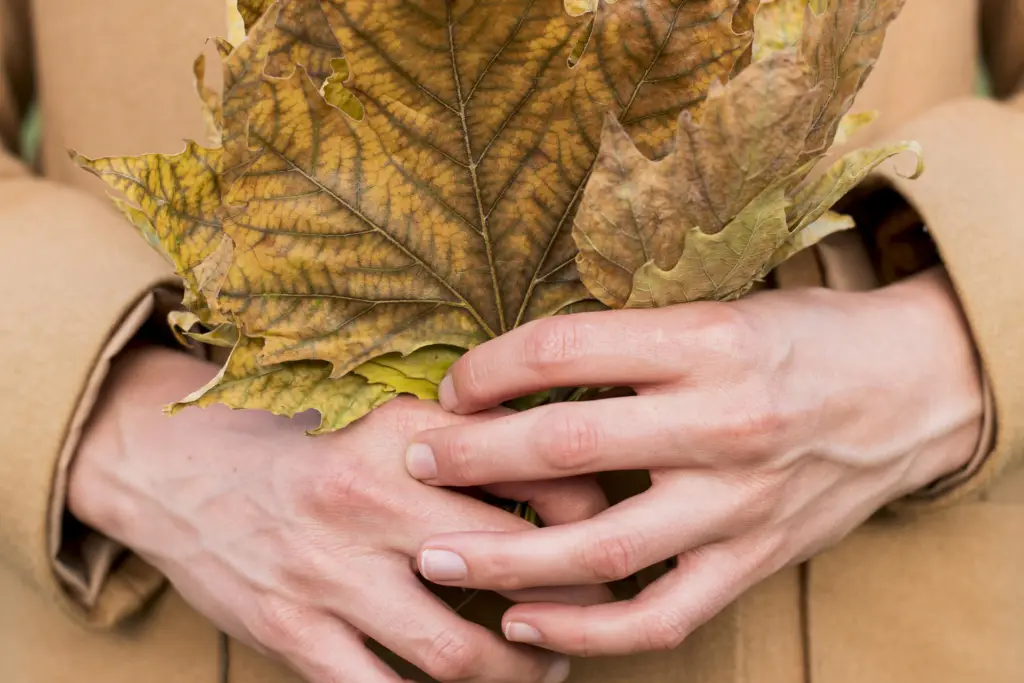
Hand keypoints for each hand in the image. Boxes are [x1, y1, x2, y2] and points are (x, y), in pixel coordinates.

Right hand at [69, 348, 608, 681]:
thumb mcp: (374, 417)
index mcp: (401, 434)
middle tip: (595, 611)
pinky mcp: (293, 631)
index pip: (531, 474)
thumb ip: (455, 439)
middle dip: (571, 600)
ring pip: (457, 652)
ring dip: (517, 673)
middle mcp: (369, 499)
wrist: (175, 471)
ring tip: (544, 668)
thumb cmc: (296, 446)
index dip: (588, 510)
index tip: (606, 531)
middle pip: (510, 565)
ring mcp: (328, 573)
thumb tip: (555, 459)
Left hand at [404, 268, 982, 656]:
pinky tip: (525, 623)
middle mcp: (723, 422)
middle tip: (413, 462)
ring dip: (506, 556)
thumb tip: (519, 367)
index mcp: (706, 341)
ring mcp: (740, 503)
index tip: (453, 387)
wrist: (913, 387)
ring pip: (602, 546)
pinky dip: (585, 630)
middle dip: (472, 457)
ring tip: (435, 556)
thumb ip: (630, 340)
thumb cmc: (802, 338)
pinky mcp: (756, 560)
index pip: (564, 352)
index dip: (489, 369)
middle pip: (567, 447)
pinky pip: (661, 615)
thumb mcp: (721, 308)